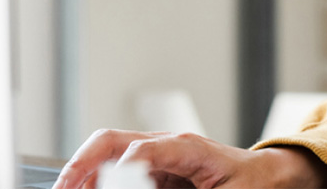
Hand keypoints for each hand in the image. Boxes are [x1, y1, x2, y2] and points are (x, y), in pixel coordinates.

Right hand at [52, 129, 326, 188]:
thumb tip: (152, 186)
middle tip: (61, 189)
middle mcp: (166, 144)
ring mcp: (157, 154)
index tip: (100, 188)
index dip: (119, 169)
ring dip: (83, 171)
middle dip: (81, 163)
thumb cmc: (250, 182)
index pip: (142, 149)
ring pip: (107, 152)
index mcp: (187, 147)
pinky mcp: (153, 168)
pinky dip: (96, 180)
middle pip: (111, 140)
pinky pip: (116, 168)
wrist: (265, 175)